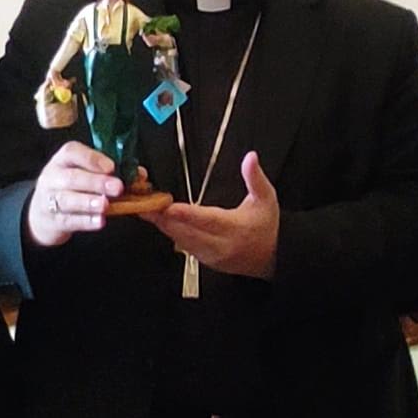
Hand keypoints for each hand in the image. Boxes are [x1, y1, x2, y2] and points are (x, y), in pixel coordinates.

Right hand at [26, 141, 123, 247]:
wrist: (42, 213)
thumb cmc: (70, 188)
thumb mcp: (83, 174)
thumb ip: (109, 172)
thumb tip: (140, 174)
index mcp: (63, 160)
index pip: (72, 152)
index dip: (92, 158)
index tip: (111, 166)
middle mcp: (53, 177)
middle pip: (72, 177)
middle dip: (96, 182)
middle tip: (117, 187)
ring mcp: (49, 199)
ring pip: (67, 199)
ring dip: (88, 202)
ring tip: (105, 205)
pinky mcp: (52, 220)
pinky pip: (69, 220)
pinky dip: (85, 221)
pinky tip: (99, 221)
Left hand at [154, 150, 279, 280]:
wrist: (272, 257)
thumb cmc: (267, 225)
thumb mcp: (266, 198)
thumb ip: (255, 177)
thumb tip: (250, 157)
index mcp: (235, 228)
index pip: (207, 221)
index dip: (186, 215)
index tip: (169, 207)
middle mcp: (220, 245)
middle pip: (186, 231)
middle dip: (163, 217)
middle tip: (144, 203)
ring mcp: (210, 255)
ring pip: (180, 239)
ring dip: (163, 224)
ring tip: (145, 209)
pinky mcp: (204, 261)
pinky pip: (183, 245)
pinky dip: (171, 232)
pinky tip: (159, 220)